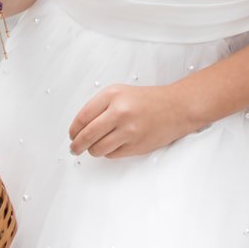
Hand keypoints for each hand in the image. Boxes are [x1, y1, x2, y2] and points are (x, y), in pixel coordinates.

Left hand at [69, 83, 199, 159]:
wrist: (176, 107)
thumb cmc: (148, 100)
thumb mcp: (121, 93)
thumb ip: (99, 106)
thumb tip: (79, 128)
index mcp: (113, 95)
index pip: (82, 117)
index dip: (73, 130)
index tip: (72, 135)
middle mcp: (120, 111)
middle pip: (86, 136)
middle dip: (76, 145)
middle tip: (74, 148)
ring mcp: (128, 130)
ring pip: (97, 149)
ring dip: (92, 151)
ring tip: (95, 147)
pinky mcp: (135, 145)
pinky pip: (111, 155)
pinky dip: (109, 152)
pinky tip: (114, 144)